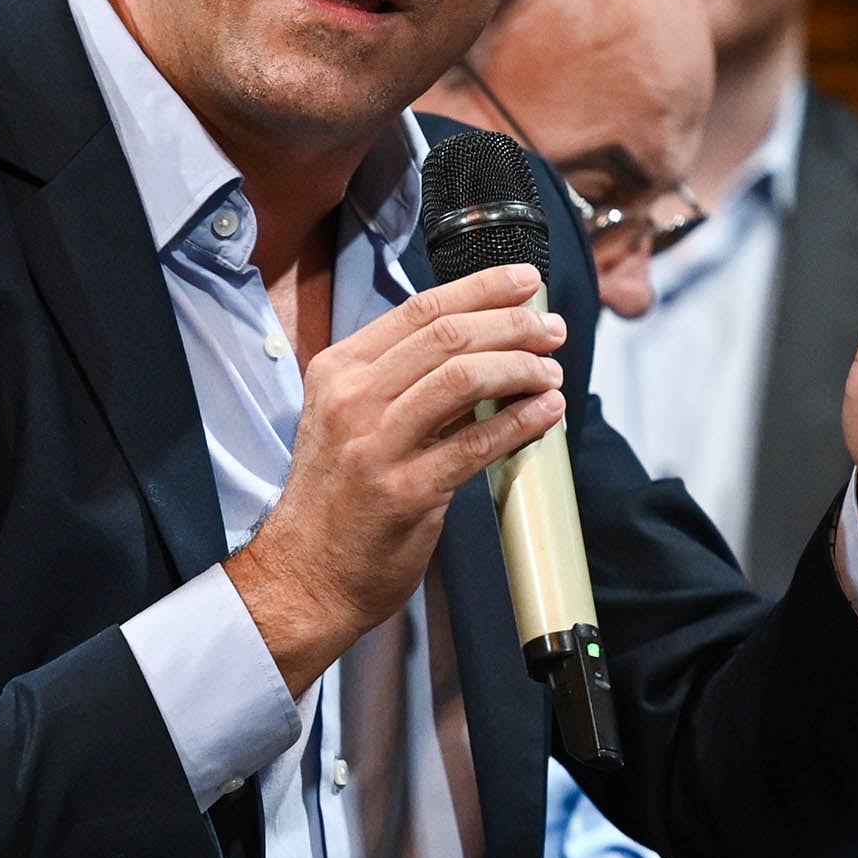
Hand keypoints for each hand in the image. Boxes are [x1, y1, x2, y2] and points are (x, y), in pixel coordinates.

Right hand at [226, 264, 566, 695]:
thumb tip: (482, 347)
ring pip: (464, 379)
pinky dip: (522, 422)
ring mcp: (375, 445)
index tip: (524, 281)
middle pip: (447, 337)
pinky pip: (476, 444)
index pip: (419, 309)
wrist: (306, 575)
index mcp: (337, 371)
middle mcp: (351, 400)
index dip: (482, 289)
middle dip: (513, 324)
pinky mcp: (405, 491)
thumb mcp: (349, 421)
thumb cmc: (336, 498)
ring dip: (522, 367)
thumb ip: (402, 381)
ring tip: (551, 371)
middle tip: (551, 329)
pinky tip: (546, 413)